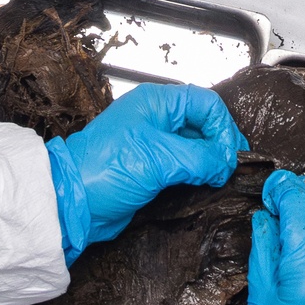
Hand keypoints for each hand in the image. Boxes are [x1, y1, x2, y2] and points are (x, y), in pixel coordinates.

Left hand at [46, 84, 246, 259]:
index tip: (230, 156)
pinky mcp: (152, 168)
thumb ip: (199, 158)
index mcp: (157, 102)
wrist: (73, 202)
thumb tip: (227, 163)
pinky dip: (198, 174)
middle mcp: (157, 118)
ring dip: (211, 161)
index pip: (206, 104)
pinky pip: (184, 166)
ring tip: (222, 179)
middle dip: (220, 144)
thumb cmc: (106, 169)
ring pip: (195, 146)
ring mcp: (154, 143)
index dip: (223, 128)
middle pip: (203, 123)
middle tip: (231, 170)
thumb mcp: (158, 159)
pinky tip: (208, 186)